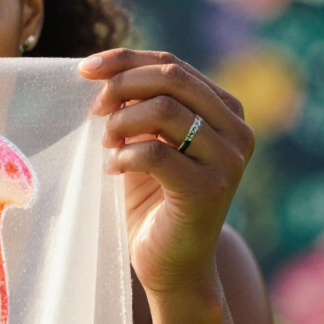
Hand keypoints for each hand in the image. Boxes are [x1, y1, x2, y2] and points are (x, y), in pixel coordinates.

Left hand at [79, 49, 254, 297]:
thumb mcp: (147, 140)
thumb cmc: (154, 199)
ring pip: (164, 110)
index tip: (85, 69)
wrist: (173, 264)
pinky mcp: (208, 190)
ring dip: (121, 122)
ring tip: (107, 144)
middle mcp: (237, 131)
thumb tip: (102, 68)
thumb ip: (139, 104)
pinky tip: (114, 170)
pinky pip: (155, 153)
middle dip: (121, 86)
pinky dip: (125, 156)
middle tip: (94, 110)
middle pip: (171, 79)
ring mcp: (228, 161)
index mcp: (226, 110)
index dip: (125, 59)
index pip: (173, 65)